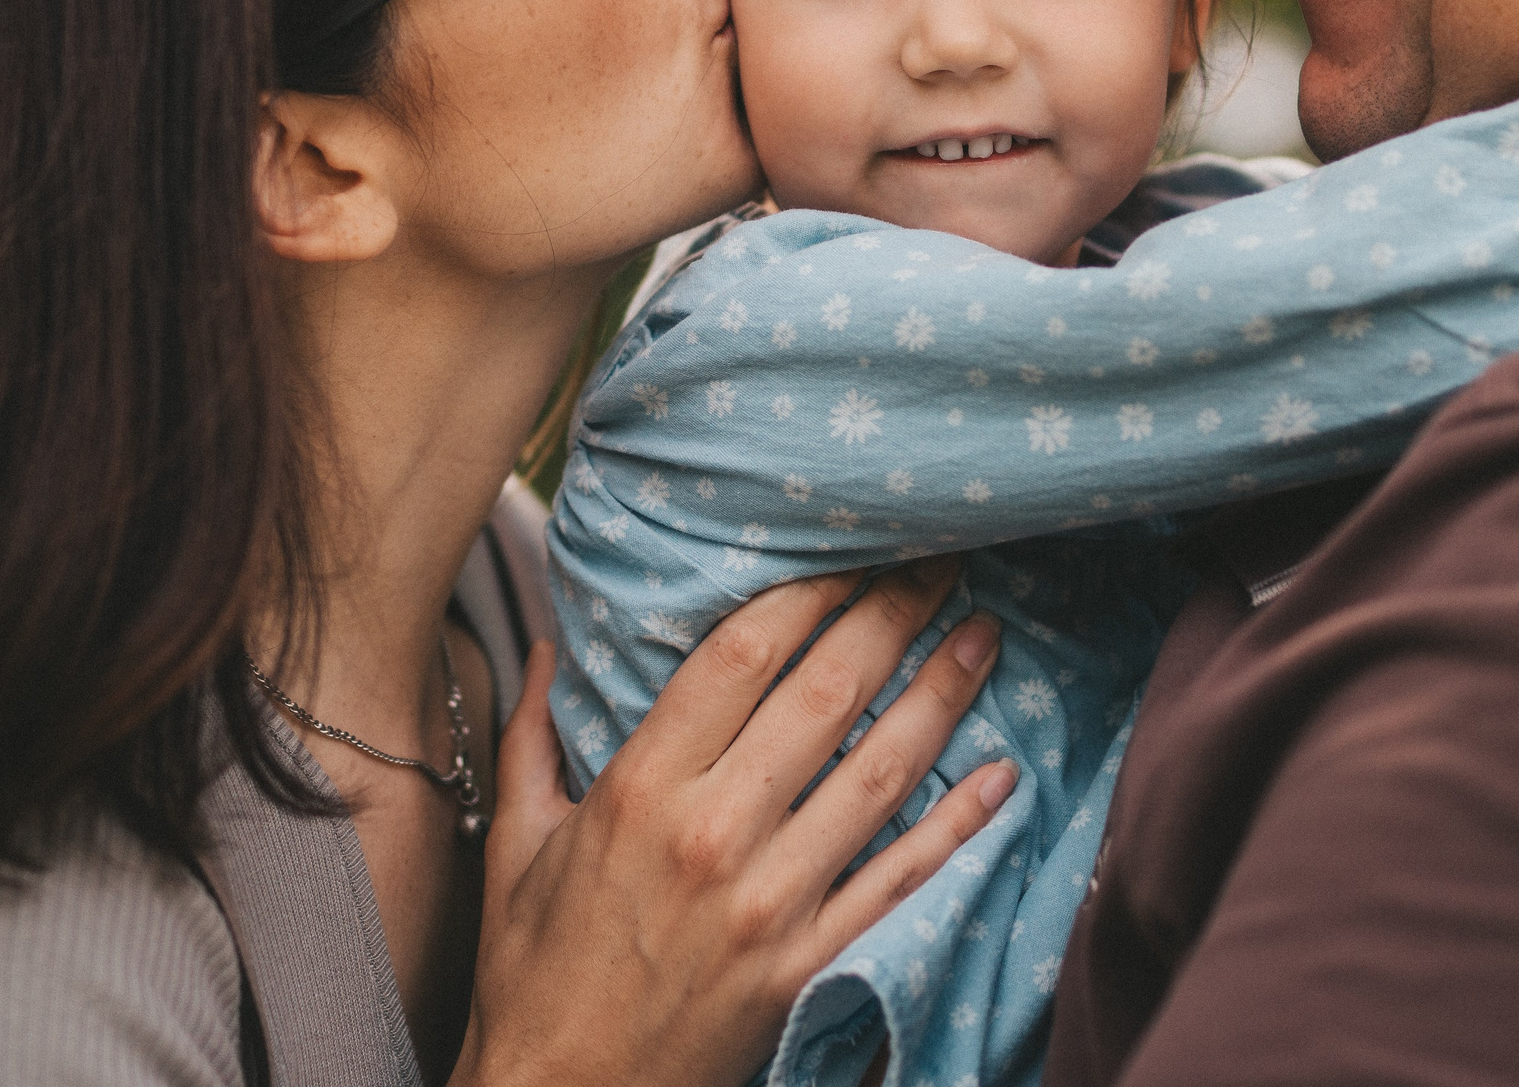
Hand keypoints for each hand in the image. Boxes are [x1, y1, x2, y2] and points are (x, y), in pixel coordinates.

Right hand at [453, 559, 1011, 1086]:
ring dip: (943, 695)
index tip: (851, 546)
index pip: (742, 653)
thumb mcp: (517, 841)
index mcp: (640, 786)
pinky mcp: (808, 963)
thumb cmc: (532, 972)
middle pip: (827, 692)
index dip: (809, 587)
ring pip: (880, 773)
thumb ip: (532, 732)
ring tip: (985, 634)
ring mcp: (770, 901)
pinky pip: (900, 880)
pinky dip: (958, 825)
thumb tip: (547, 646)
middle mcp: (713, 831)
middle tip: (944, 558)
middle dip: (894, 613)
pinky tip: (1001, 776)